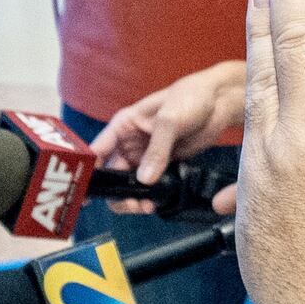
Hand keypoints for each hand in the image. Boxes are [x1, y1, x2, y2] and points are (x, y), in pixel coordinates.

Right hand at [87, 60, 247, 211]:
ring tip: (145, 205)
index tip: (85, 193)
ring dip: (132, 198)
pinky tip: (155, 202)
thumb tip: (145, 179)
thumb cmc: (190, 98)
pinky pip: (149, 186)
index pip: (96, 151)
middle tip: (130, 203)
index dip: (86, 172)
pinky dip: (148, 197)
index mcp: (123, 126)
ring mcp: (145, 156)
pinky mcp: (162, 165)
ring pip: (128, 184)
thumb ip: (157, 150)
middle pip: (110, 174)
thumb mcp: (170, 120)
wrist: (219, 102)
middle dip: (116, 192)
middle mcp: (129, 143)